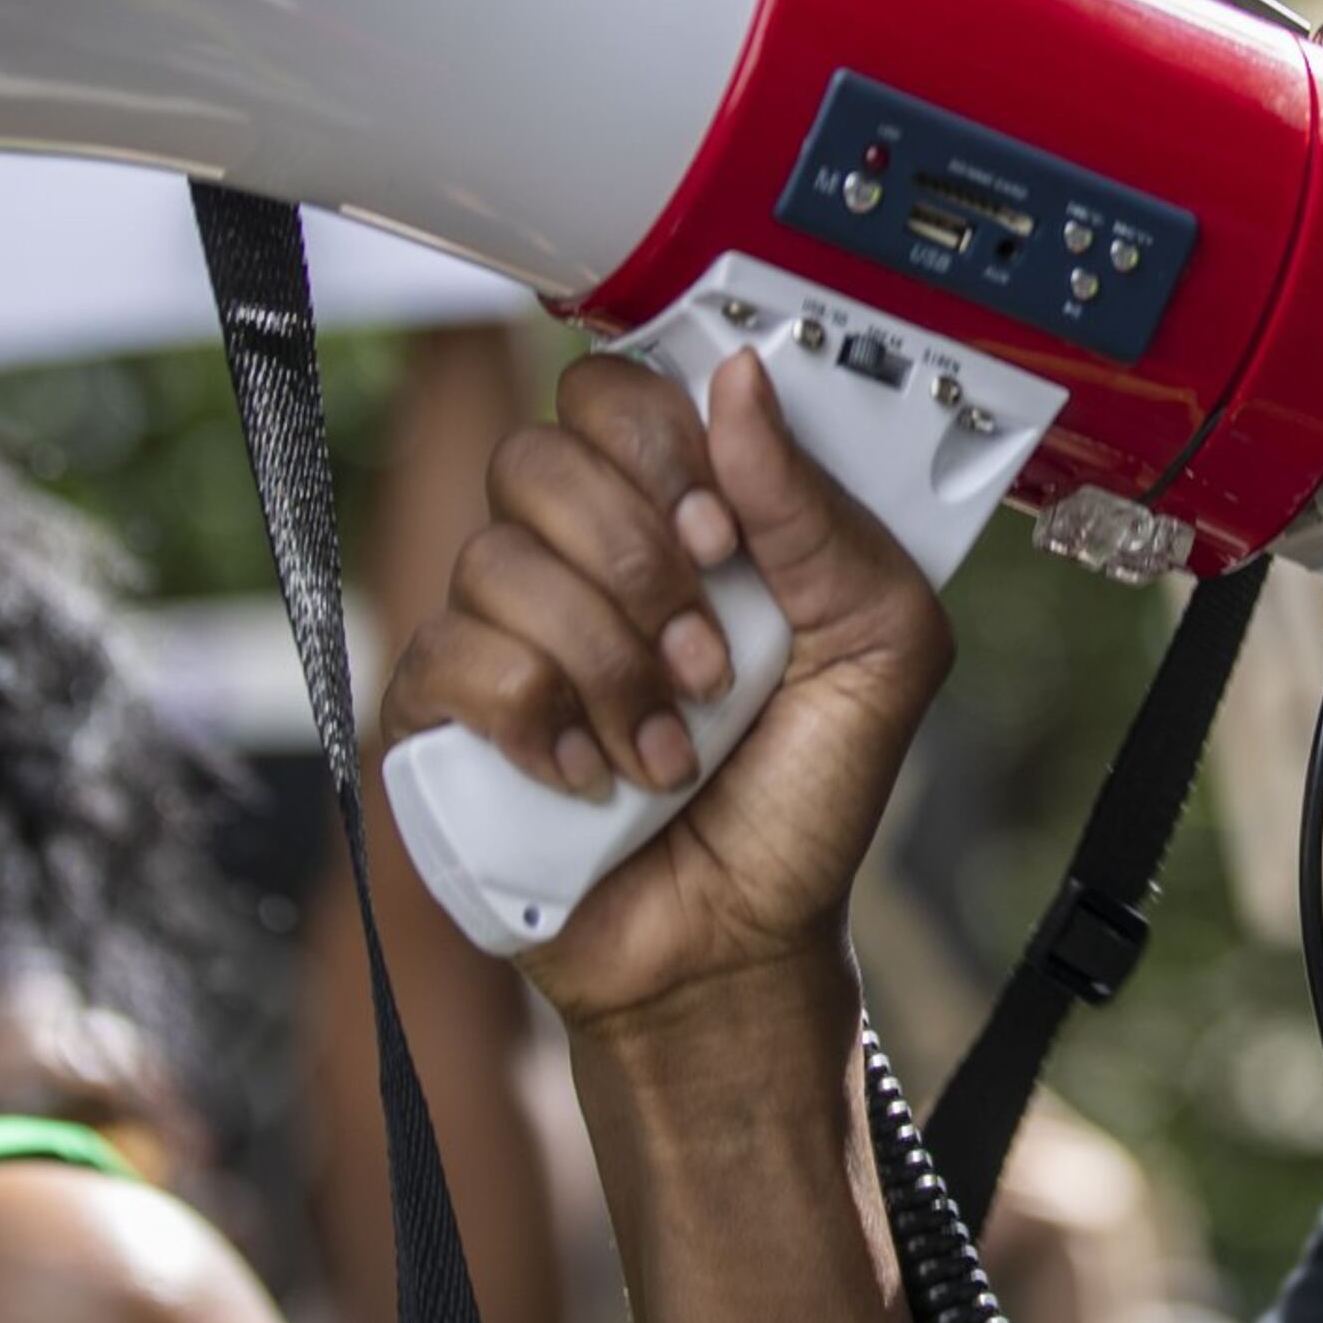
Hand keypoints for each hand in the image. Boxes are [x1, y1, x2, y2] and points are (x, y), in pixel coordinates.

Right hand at [380, 349, 952, 1032]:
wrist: (741, 942)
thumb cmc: (805, 796)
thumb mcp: (880, 647)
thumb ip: (820, 515)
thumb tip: (742, 380)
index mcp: (678, 513)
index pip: (614, 393)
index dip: (658, 446)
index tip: (721, 534)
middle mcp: (577, 555)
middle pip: (538, 459)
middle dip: (638, 566)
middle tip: (707, 660)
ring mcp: (500, 631)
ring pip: (495, 560)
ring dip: (609, 666)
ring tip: (671, 748)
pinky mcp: (443, 715)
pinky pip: (455, 657)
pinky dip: (543, 724)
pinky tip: (597, 777)